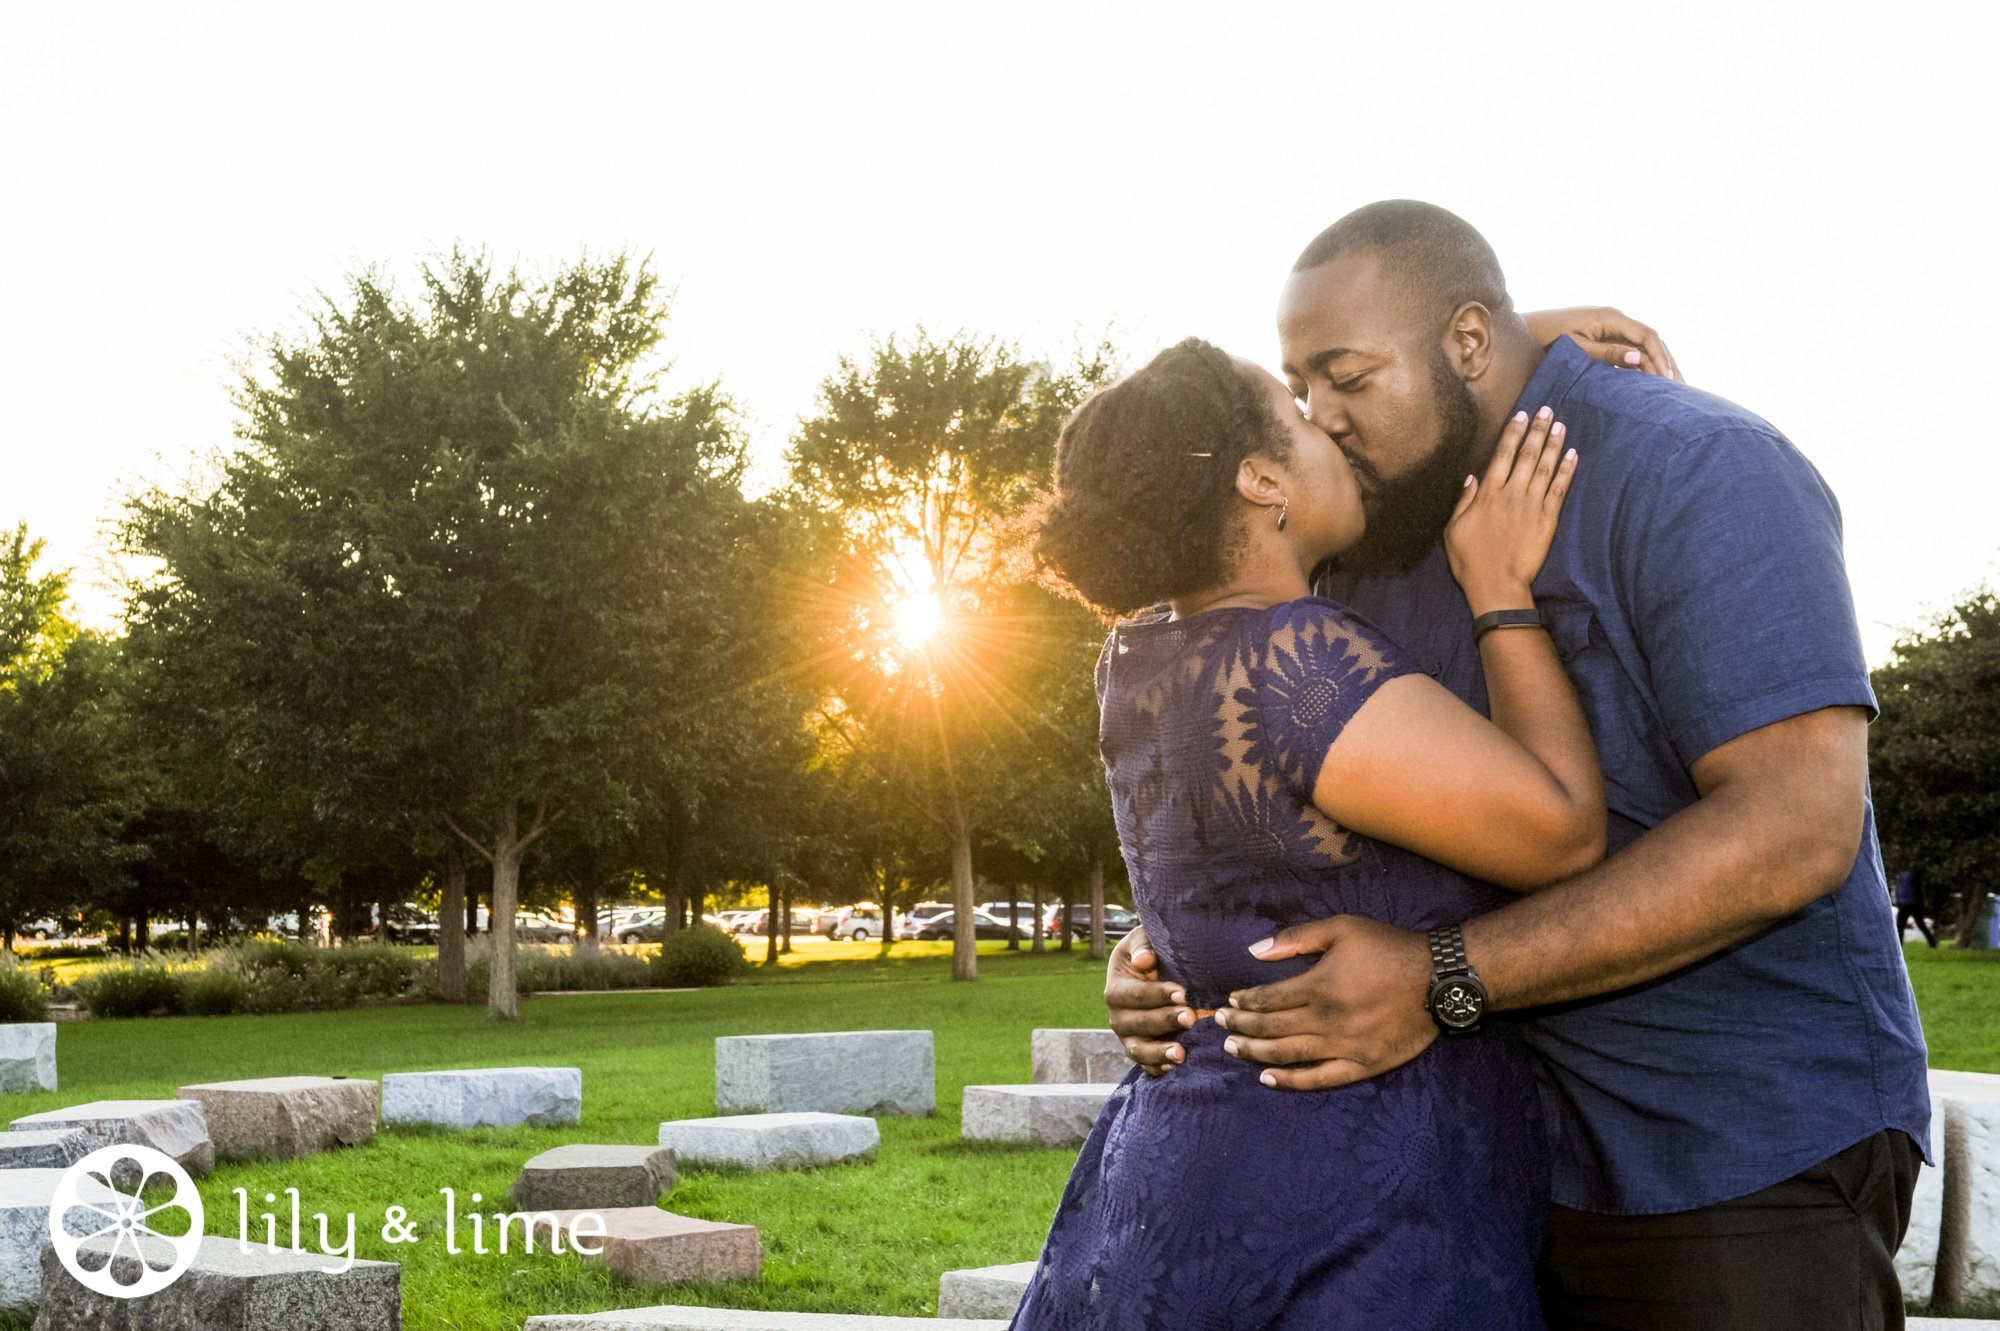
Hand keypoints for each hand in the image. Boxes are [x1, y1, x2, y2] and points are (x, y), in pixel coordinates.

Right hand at [1104, 925, 1191, 1075]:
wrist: (1155, 973)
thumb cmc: (1152, 952)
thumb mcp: (1143, 939)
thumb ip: (1143, 945)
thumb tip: (1144, 961)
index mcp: (1116, 988)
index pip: (1133, 994)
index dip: (1157, 994)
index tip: (1182, 993)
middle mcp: (1117, 1016)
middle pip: (1136, 1023)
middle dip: (1164, 1021)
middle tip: (1191, 1017)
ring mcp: (1128, 1037)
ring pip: (1138, 1050)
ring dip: (1159, 1053)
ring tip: (1181, 1053)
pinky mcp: (1141, 1052)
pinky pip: (1147, 1066)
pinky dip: (1159, 1069)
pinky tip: (1177, 1067)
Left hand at [1213, 916, 1434, 1089]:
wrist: (1439, 979)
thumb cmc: (1389, 948)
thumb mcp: (1341, 929)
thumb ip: (1296, 939)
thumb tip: (1255, 951)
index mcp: (1319, 986)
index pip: (1268, 999)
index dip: (1245, 1001)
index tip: (1230, 1000)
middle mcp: (1326, 1020)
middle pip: (1271, 1027)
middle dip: (1242, 1025)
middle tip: (1221, 1024)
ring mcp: (1344, 1046)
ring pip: (1288, 1054)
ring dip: (1256, 1052)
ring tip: (1233, 1048)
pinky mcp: (1363, 1064)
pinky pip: (1320, 1078)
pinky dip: (1291, 1081)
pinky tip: (1268, 1079)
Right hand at [1444, 406, 1575, 613]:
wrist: (1496, 585)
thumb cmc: (1470, 560)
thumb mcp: (1454, 530)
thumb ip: (1464, 501)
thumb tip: (1471, 478)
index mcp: (1487, 495)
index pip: (1502, 456)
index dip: (1513, 433)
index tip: (1521, 415)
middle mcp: (1511, 494)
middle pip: (1527, 455)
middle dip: (1537, 430)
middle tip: (1546, 410)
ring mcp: (1531, 505)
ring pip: (1544, 467)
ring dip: (1553, 444)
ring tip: (1560, 425)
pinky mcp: (1547, 519)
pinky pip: (1559, 489)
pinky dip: (1566, 470)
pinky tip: (1572, 455)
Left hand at [1522, 306, 1681, 381]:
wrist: (1523, 329)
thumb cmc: (1545, 338)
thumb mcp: (1577, 349)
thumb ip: (1608, 354)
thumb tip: (1641, 360)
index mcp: (1611, 317)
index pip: (1647, 336)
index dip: (1661, 358)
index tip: (1669, 380)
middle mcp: (1615, 318)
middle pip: (1651, 340)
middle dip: (1667, 362)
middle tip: (1682, 388)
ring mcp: (1610, 326)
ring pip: (1643, 344)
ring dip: (1658, 363)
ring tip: (1673, 387)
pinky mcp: (1603, 335)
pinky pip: (1630, 349)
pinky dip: (1643, 363)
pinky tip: (1650, 381)